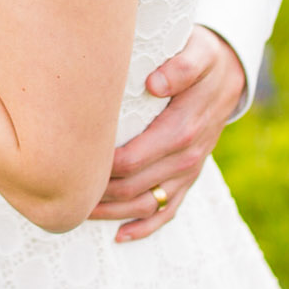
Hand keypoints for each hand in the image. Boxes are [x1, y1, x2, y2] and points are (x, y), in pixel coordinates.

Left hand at [88, 24, 246, 240]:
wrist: (228, 72)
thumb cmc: (203, 58)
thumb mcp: (198, 52)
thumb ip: (180, 67)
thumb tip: (154, 84)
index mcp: (182, 130)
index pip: (132, 160)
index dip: (100, 169)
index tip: (69, 167)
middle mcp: (185, 158)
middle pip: (133, 188)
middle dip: (97, 194)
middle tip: (60, 191)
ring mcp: (187, 171)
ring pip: (146, 205)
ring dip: (112, 214)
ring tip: (77, 212)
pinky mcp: (188, 177)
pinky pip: (168, 210)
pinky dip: (145, 227)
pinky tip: (120, 236)